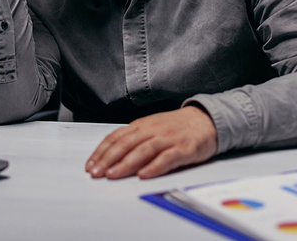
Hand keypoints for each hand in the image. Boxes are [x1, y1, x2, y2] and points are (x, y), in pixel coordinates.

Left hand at [85, 106, 217, 179]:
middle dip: (108, 159)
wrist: (206, 120)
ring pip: (143, 150)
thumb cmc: (176, 127)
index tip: (90, 165)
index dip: (101, 151)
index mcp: (142, 125)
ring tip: (113, 175)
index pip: (116, 137)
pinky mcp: (184, 149)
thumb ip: (134, 139)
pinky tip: (144, 175)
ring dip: (126, 163)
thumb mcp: (152, 128)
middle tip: (95, 173)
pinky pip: (167, 158)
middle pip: (126, 144)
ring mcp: (168, 139)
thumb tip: (111, 155)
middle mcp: (153, 130)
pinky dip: (154, 166)